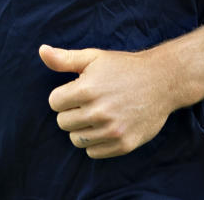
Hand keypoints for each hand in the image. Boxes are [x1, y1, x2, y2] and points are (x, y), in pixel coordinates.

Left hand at [39, 43, 178, 158]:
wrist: (162, 81)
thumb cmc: (124, 67)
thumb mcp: (94, 57)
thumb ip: (64, 58)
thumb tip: (41, 51)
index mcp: (87, 89)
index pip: (54, 103)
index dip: (64, 95)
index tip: (78, 90)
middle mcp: (99, 112)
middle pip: (63, 123)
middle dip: (71, 112)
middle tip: (88, 102)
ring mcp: (112, 131)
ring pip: (76, 139)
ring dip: (81, 128)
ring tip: (96, 115)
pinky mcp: (124, 145)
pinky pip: (93, 152)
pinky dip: (95, 142)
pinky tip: (105, 127)